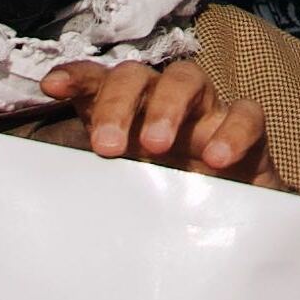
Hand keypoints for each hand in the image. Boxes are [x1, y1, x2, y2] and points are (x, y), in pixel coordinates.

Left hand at [35, 48, 284, 188]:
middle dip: (118, 104)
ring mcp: (207, 112)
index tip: (51, 87)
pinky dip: (231, 131)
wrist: (234, 222)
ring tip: (156, 146)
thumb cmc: (170, 198)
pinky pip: (245, 113)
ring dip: (168, 106)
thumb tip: (61, 200)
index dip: (76, 77)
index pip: (97, 82)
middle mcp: (164, 102)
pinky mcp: (248, 131)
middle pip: (137, 76)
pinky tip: (216, 159)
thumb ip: (103, 183)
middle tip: (108, 145)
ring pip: (187, 79)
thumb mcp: (130, 190)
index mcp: (128, 113)